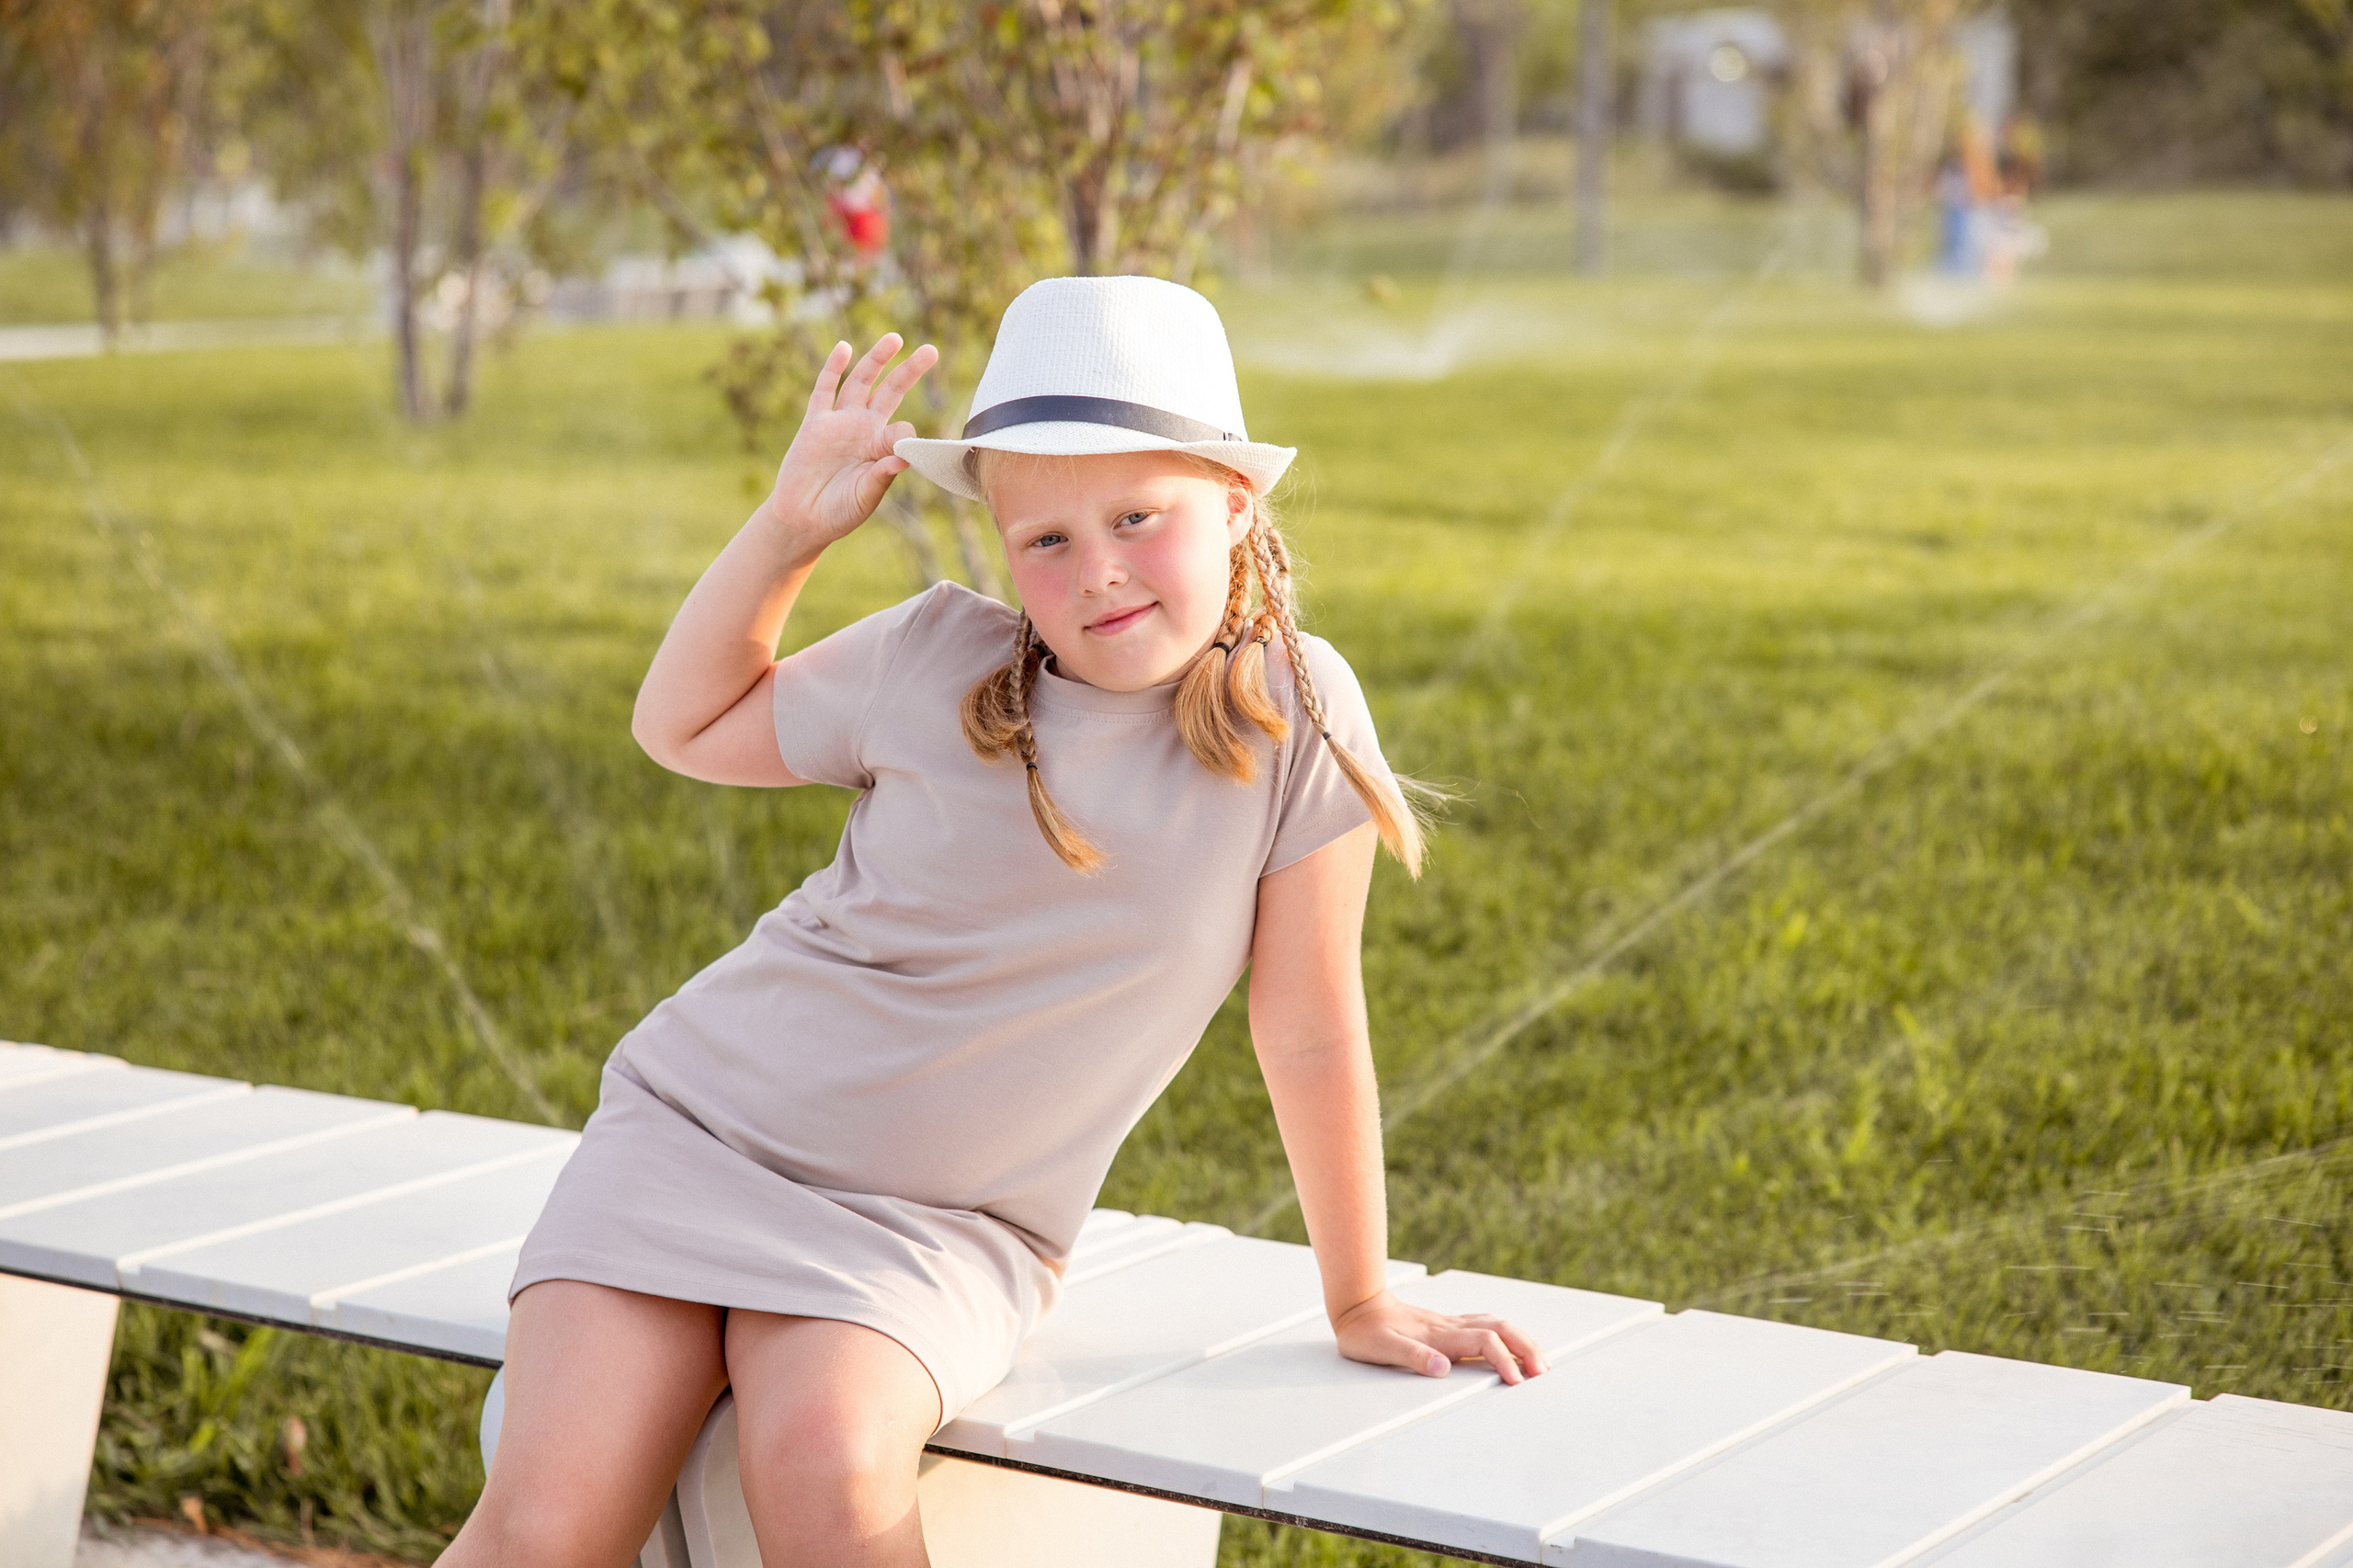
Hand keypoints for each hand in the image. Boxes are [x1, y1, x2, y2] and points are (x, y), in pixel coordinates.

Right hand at [760, 333, 938, 548]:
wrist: (802, 518)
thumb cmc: (840, 512)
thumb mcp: (866, 496)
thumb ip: (882, 476)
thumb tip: (903, 457)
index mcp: (881, 449)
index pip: (902, 429)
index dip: (904, 433)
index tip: (900, 449)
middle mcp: (863, 430)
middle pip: (890, 392)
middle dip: (909, 371)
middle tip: (931, 351)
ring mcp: (839, 423)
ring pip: (860, 382)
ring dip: (876, 360)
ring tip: (894, 339)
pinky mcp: (814, 423)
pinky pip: (824, 390)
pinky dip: (833, 369)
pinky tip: (844, 348)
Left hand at [1332, 1290, 1550, 1384]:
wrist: (1356, 1305)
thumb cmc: (1365, 1332)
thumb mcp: (1381, 1348)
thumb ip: (1412, 1357)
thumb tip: (1442, 1368)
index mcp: (1439, 1336)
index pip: (1484, 1343)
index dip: (1503, 1361)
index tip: (1516, 1382)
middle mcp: (1449, 1327)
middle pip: (1501, 1328)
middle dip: (1526, 1348)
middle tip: (1543, 1372)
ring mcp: (1450, 1323)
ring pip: (1497, 1324)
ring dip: (1521, 1339)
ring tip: (1539, 1360)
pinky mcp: (1447, 1324)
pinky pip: (1486, 1324)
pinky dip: (1507, 1333)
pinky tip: (1511, 1341)